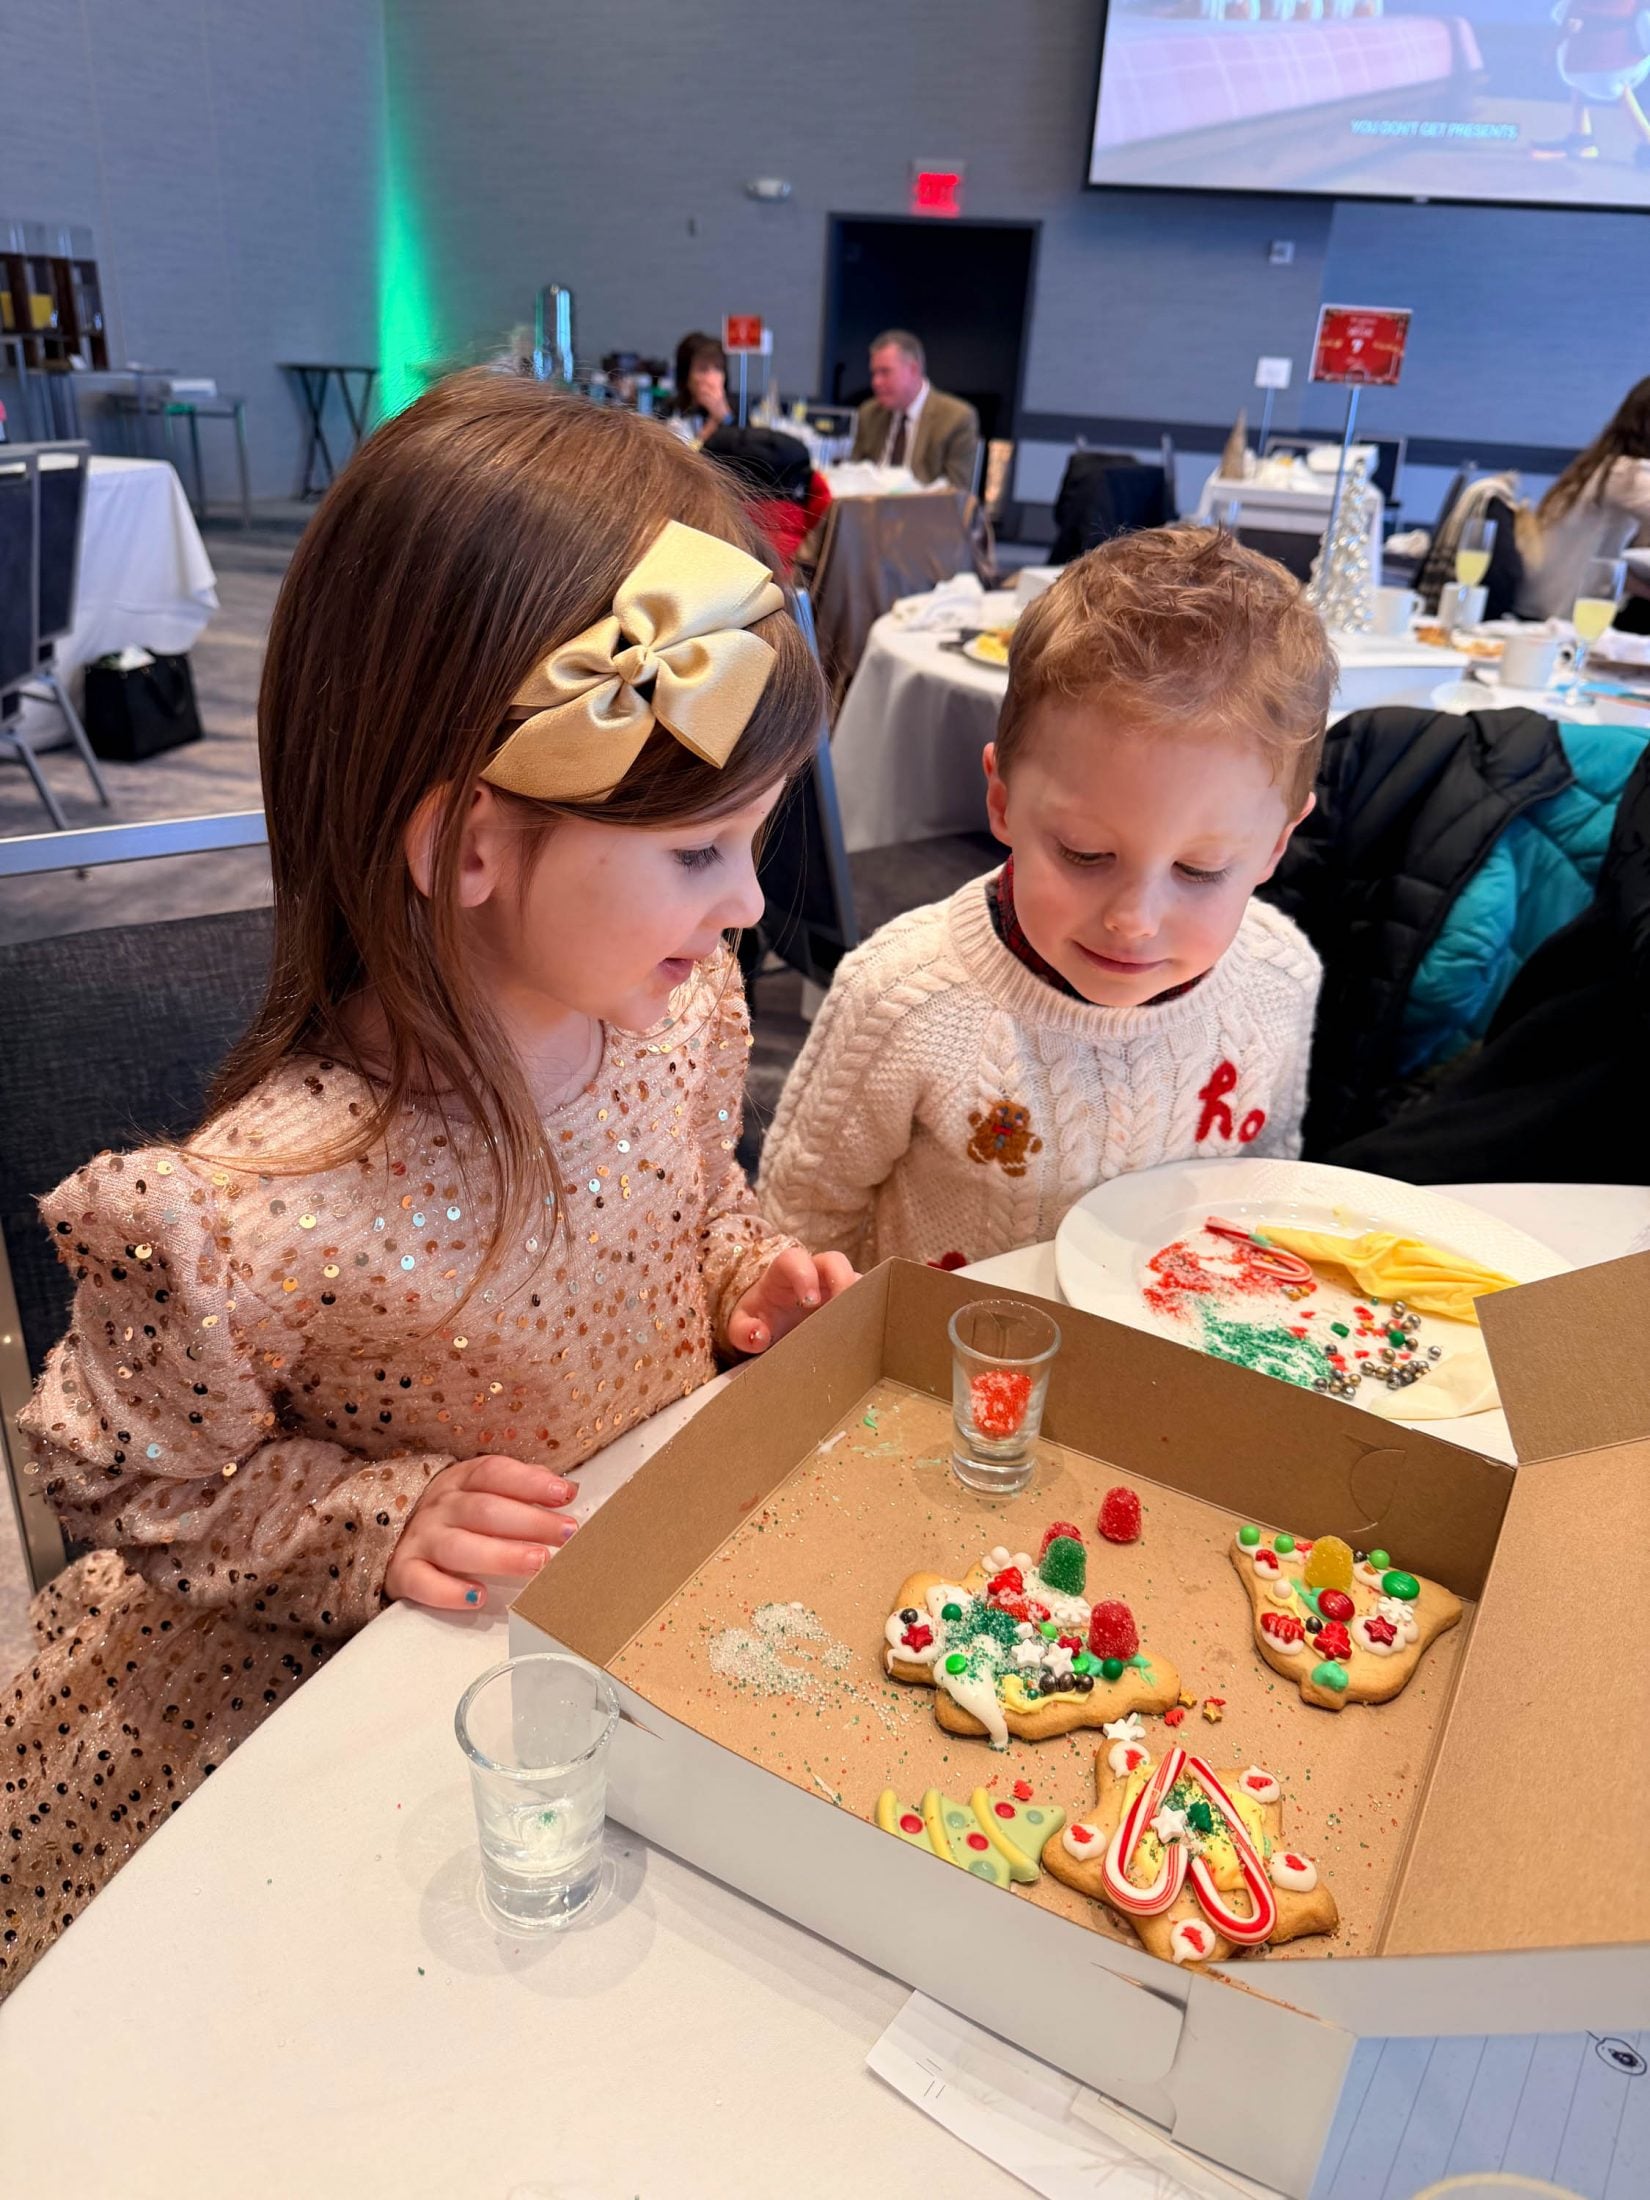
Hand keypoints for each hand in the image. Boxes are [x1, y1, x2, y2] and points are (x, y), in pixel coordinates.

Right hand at [385, 1454, 578, 1611]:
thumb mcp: (480, 1491)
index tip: (564, 1494)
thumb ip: (520, 1489)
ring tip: (537, 1562)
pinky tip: (478, 1596)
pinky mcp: (403, 1572)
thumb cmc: (454, 1516)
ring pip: (458, 1546)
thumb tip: (566, 1490)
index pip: (495, 1473)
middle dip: (529, 1522)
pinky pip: (423, 1582)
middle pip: (484, 1510)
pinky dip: (449, 1591)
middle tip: (567, 1535)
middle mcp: (440, 1507)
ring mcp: (420, 1539)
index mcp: (460, 1480)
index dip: (530, 1482)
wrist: (389, 1537)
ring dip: (501, 1555)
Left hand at [727, 1246, 857, 1356]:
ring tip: (860, 1326)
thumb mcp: (741, 1326)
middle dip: (842, 1281)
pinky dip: (869, 1313)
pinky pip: (866, 1299)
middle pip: (835, 1261)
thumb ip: (742, 1330)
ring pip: (857, 1279)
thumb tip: (758, 1336)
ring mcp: (835, 1285)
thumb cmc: (758, 1317)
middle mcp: (814, 1273)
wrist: (771, 1322)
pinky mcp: (849, 1300)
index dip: (804, 1275)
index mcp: (784, 1272)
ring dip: (861, 1298)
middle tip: (843, 1310)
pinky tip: (866, 1335)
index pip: (795, 1260)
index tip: (809, 1302)